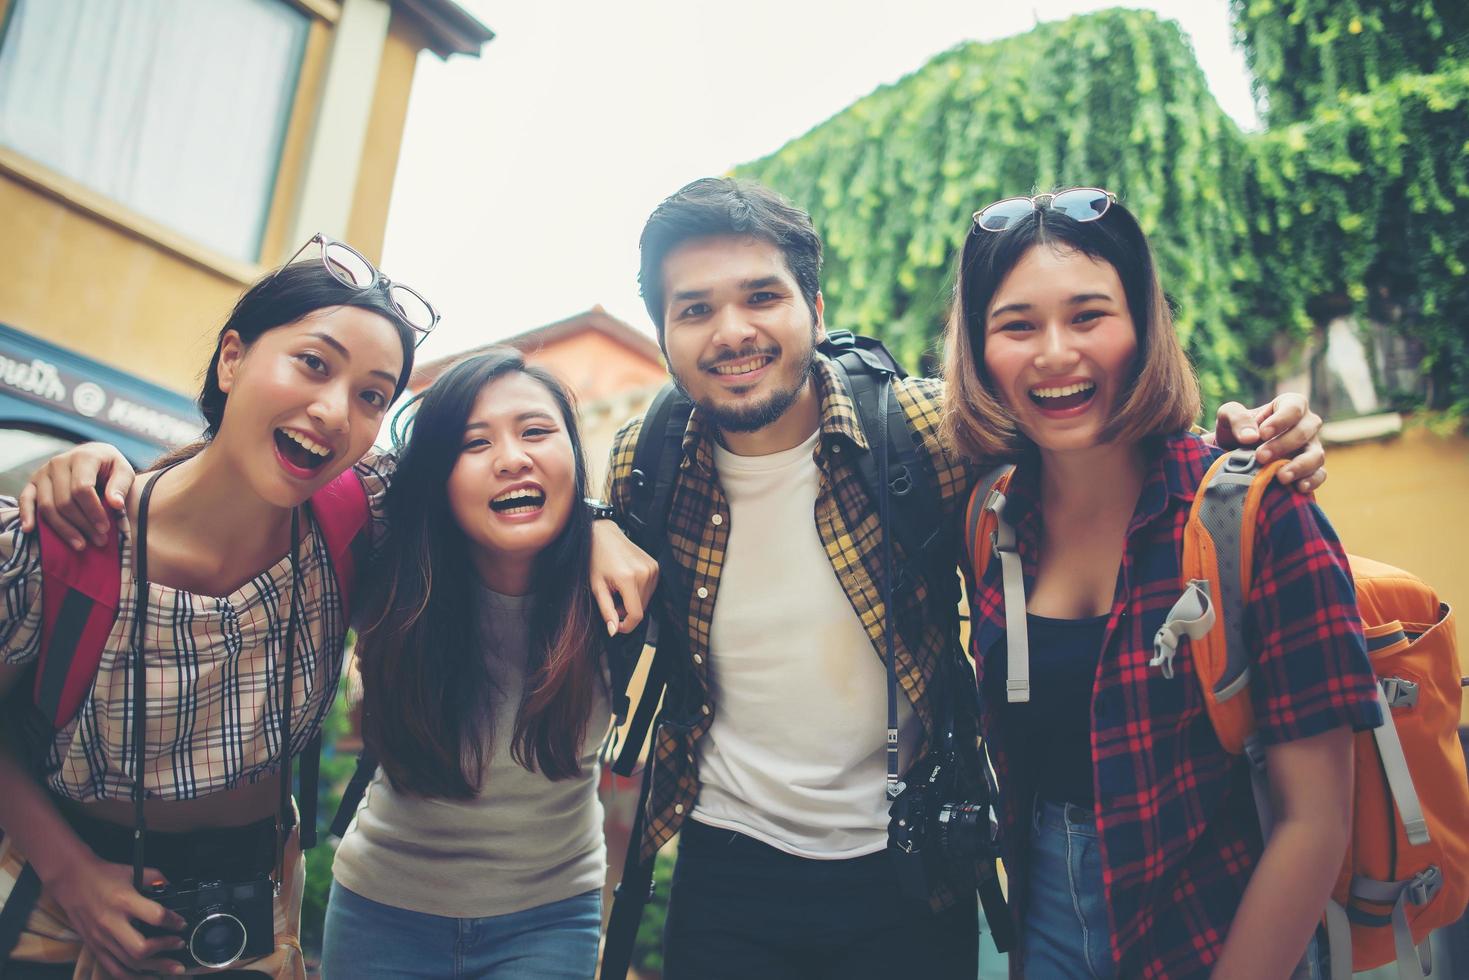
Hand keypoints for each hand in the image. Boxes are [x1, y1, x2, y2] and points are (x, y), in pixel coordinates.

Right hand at [16, 442, 134, 548]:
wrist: (93, 455)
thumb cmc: (110, 466)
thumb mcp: (123, 470)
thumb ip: (120, 485)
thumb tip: (116, 504)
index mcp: (83, 457)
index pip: (82, 489)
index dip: (93, 511)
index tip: (105, 528)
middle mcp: (58, 463)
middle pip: (64, 501)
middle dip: (82, 525)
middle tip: (99, 540)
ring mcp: (43, 472)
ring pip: (47, 506)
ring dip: (63, 529)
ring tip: (81, 545)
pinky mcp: (33, 482)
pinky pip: (26, 499)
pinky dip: (26, 515)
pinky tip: (30, 530)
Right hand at [47, 855, 188, 976]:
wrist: (70, 881)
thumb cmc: (103, 876)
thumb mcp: (134, 871)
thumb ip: (157, 880)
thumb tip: (173, 890)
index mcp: (123, 901)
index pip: (155, 916)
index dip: (173, 921)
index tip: (182, 924)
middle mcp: (111, 923)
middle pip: (140, 949)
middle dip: (165, 950)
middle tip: (180, 944)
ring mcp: (101, 939)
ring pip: (129, 964)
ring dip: (155, 969)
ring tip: (173, 967)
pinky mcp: (94, 948)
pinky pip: (114, 970)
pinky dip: (134, 977)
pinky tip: (149, 976)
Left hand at [589, 518, 658, 635]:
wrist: (604, 535)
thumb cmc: (595, 559)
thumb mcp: (596, 587)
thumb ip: (606, 610)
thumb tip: (613, 631)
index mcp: (628, 578)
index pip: (636, 614)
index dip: (627, 626)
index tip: (616, 626)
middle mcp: (645, 573)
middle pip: (642, 608)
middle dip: (627, 612)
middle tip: (612, 602)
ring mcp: (653, 568)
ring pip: (646, 600)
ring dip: (632, 602)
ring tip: (617, 591)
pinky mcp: (656, 566)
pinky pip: (650, 590)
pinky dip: (638, 592)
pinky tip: (626, 583)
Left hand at [1212, 393, 1325, 492]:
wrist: (1233, 456)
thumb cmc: (1235, 431)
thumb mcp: (1227, 417)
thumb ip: (1236, 418)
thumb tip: (1250, 436)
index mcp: (1290, 405)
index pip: (1294, 407)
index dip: (1280, 421)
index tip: (1262, 434)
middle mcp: (1306, 425)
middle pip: (1305, 432)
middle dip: (1283, 445)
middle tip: (1260, 457)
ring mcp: (1311, 448)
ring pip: (1316, 455)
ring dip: (1300, 466)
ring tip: (1281, 477)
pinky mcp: (1311, 469)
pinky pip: (1320, 475)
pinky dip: (1312, 481)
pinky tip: (1298, 487)